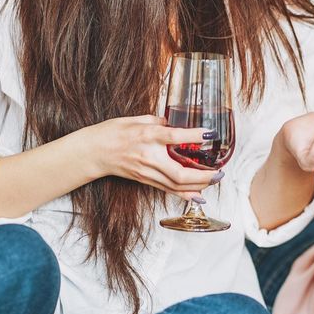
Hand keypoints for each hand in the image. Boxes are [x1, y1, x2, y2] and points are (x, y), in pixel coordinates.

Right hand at [87, 115, 219, 198]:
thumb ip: (158, 121)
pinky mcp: (145, 180)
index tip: (210, 133)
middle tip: (219, 172)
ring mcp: (146, 171)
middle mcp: (149, 156)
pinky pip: (168, 189)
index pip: (174, 137)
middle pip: (179, 173)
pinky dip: (185, 193)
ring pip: (175, 185)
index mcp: (147, 135)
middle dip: (203, 175)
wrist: (94, 151)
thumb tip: (174, 123)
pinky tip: (199, 195)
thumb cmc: (113, 132)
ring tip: (214, 181)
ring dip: (198, 186)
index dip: (194, 135)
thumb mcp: (136, 118)